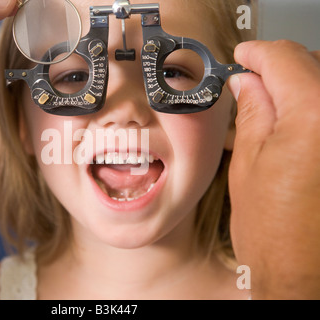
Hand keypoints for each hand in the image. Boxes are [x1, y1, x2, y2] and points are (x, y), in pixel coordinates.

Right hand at [228, 40, 319, 298]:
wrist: (306, 277)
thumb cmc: (273, 234)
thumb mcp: (248, 164)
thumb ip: (252, 112)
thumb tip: (247, 82)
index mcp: (314, 117)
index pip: (284, 60)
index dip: (257, 54)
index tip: (243, 56)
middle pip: (313, 63)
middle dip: (278, 68)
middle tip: (251, 81)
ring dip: (300, 84)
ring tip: (272, 103)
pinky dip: (316, 105)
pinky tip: (297, 121)